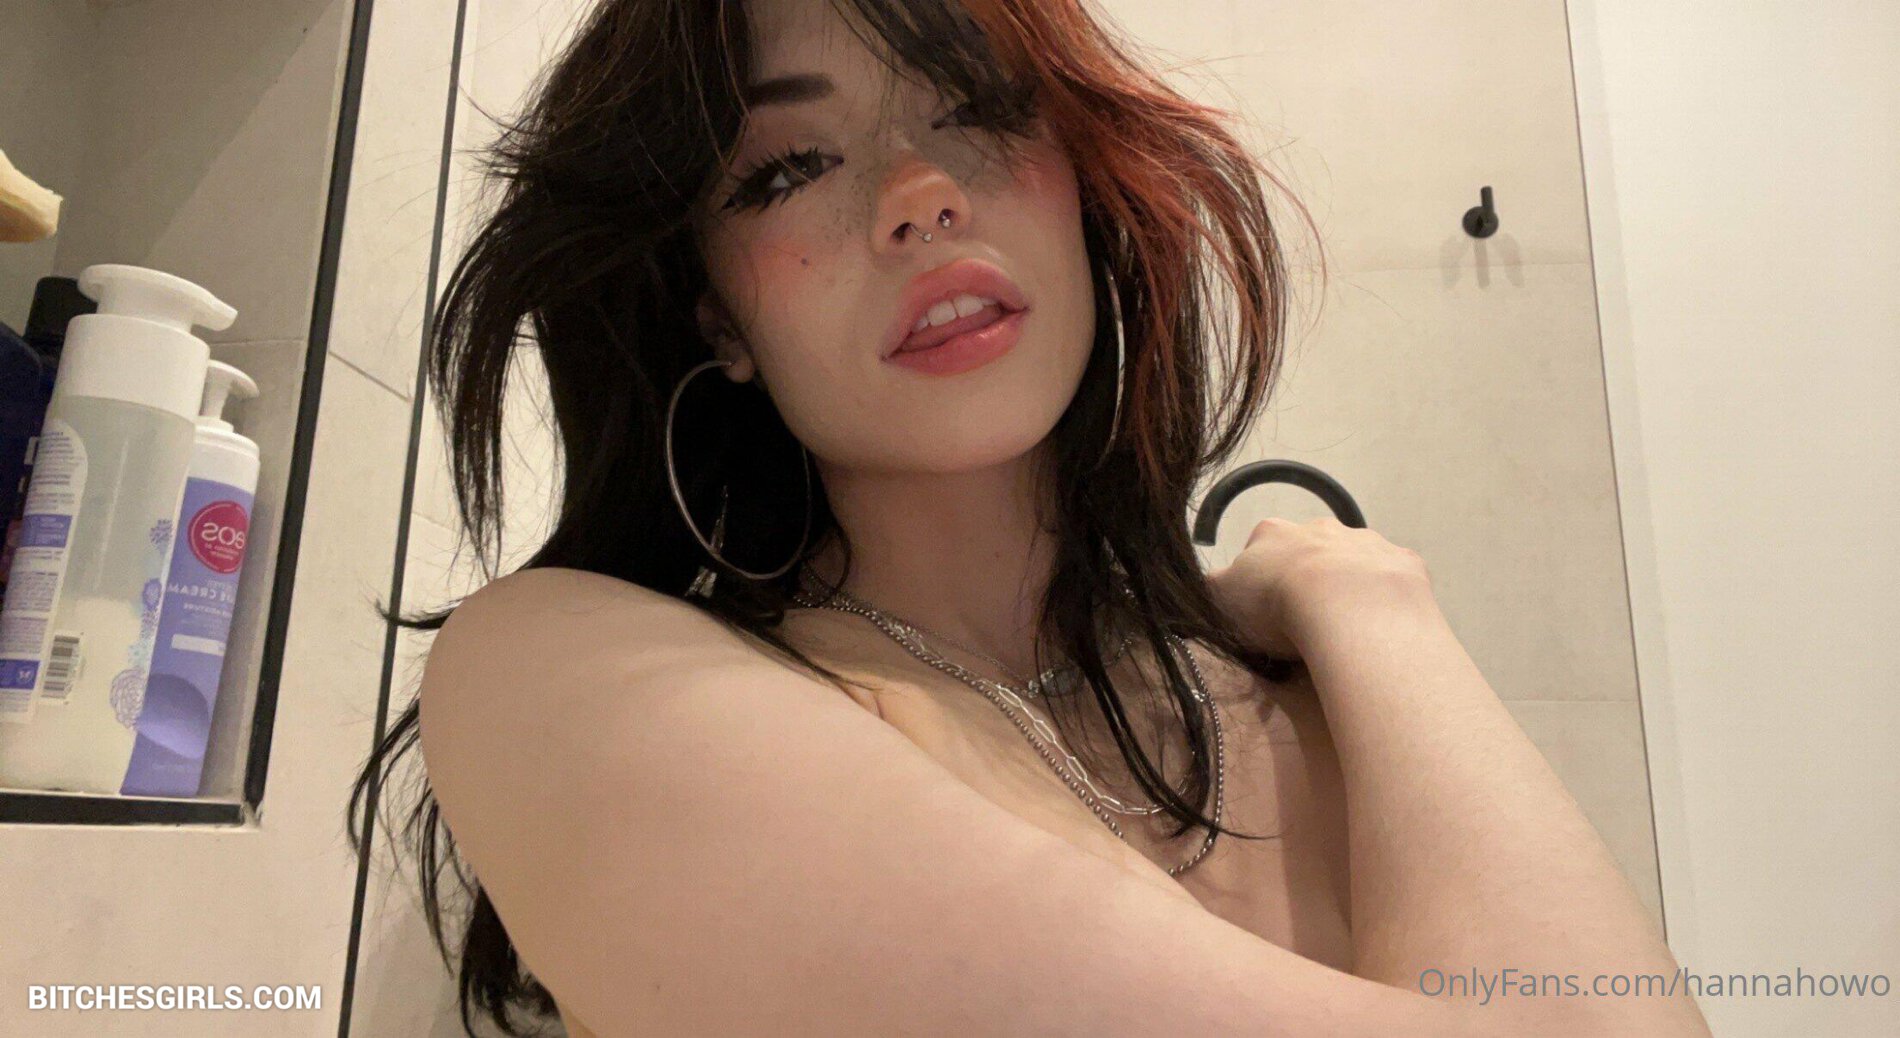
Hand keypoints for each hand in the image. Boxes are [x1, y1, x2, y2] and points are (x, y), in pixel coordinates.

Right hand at [1202, 516, 1437, 657]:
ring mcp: (1365, 541)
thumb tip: (1206, 586)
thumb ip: (1212, 590)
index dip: (1261, 579)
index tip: (1267, 610)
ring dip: (1349, 585)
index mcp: (1272, 533)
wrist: (1348, 605)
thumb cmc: (1275, 605)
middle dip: (1309, 577)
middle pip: (1309, 550)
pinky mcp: (1402, 561)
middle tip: (1307, 619)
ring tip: (1347, 625)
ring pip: (1353, 561)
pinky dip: (1384, 596)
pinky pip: (1391, 578)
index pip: (1259, 548)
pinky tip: (1380, 624)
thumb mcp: (1222, 600)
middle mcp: (1319, 527)